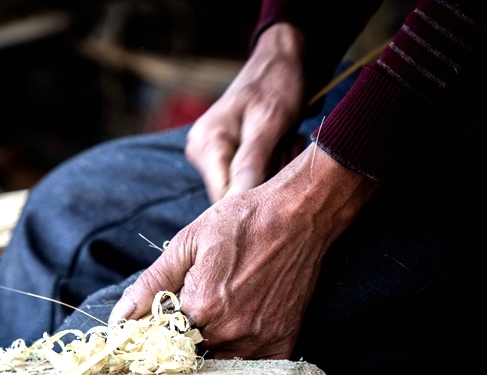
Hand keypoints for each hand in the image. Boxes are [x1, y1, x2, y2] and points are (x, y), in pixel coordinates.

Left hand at [109, 145, 376, 358]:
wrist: (297, 215)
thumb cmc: (240, 223)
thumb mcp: (187, 243)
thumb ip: (151, 284)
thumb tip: (119, 318)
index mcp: (200, 306)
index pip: (163, 338)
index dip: (159, 330)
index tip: (163, 319)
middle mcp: (230, 330)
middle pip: (191, 354)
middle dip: (184, 341)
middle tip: (194, 312)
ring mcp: (259, 339)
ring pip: (220, 364)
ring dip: (211, 350)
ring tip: (215, 320)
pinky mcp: (283, 340)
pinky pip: (254, 367)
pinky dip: (242, 358)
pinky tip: (236, 335)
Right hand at [186, 23, 305, 201]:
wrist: (279, 61)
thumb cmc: (276, 85)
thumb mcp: (269, 121)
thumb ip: (251, 162)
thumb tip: (236, 201)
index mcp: (206, 144)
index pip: (222, 198)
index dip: (252, 197)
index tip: (280, 177)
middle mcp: (200, 152)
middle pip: (233, 194)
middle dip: (265, 179)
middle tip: (286, 147)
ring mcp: (210, 154)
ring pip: (243, 186)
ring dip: (271, 171)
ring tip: (283, 142)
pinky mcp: (222, 154)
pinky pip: (245, 176)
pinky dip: (268, 166)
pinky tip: (278, 145)